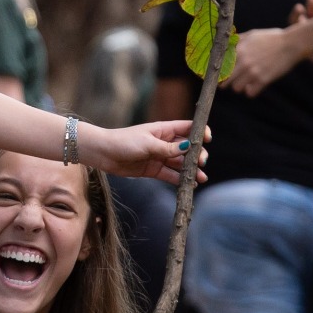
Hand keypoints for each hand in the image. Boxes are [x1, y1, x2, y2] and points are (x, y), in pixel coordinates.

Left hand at [84, 120, 200, 180]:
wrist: (103, 153)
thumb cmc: (124, 142)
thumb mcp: (148, 144)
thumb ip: (168, 148)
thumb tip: (188, 147)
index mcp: (164, 130)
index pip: (187, 128)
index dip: (200, 131)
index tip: (208, 139)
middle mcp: (164, 143)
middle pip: (187, 148)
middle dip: (197, 155)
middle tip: (201, 163)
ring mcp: (159, 157)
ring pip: (180, 163)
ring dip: (191, 170)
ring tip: (200, 178)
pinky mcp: (153, 170)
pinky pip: (170, 174)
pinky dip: (179, 179)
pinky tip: (188, 185)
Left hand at [226, 24, 301, 95]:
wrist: (291, 44)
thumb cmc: (271, 38)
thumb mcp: (252, 35)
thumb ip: (238, 40)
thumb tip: (226, 44)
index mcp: (239, 50)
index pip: (220, 66)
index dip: (219, 72)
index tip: (221, 74)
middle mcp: (243, 62)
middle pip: (225, 81)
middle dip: (227, 83)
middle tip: (230, 82)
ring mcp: (253, 72)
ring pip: (236, 88)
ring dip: (240, 87)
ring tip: (246, 82)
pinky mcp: (263, 80)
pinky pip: (250, 93)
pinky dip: (251, 91)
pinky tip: (255, 86)